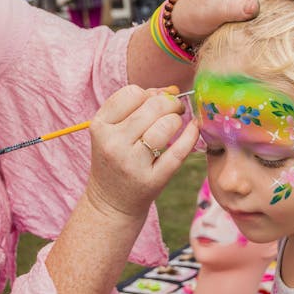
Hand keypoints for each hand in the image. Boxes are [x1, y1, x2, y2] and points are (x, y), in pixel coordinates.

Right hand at [86, 85, 197, 219]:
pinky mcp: (152, 180)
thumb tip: (171, 91)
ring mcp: (132, 163)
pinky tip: (194, 129)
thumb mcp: (113, 131)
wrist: (111, 203)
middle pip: (152, 107)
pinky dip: (191, 136)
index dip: (150, 94)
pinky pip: (178, 152)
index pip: (132, 94)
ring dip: (177, 120)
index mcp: (100, 127)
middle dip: (170, 103)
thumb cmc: (116, 159)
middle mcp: (113, 143)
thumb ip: (137, 107)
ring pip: (165, 126)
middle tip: (176, 108)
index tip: (157, 101)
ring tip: (176, 124)